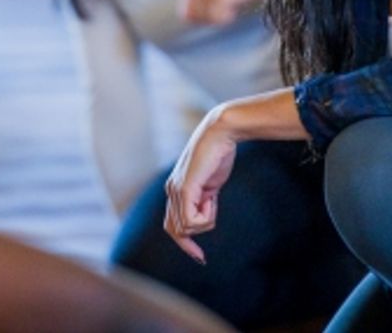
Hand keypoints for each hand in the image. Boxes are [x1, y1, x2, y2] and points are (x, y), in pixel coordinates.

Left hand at [163, 108, 238, 263]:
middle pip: (177, 231)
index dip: (185, 244)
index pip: (172, 226)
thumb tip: (203, 219)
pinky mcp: (185, 188)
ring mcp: (176, 190)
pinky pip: (192, 220)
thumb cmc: (218, 155)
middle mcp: (171, 191)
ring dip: (205, 220)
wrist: (220, 133)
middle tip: (207, 233)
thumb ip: (203, 200)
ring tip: (213, 197)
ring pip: (186, 228)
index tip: (200, 257)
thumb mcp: (209, 184)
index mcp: (175, 189)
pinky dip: (206, 217)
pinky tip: (212, 198)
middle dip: (192, 239)